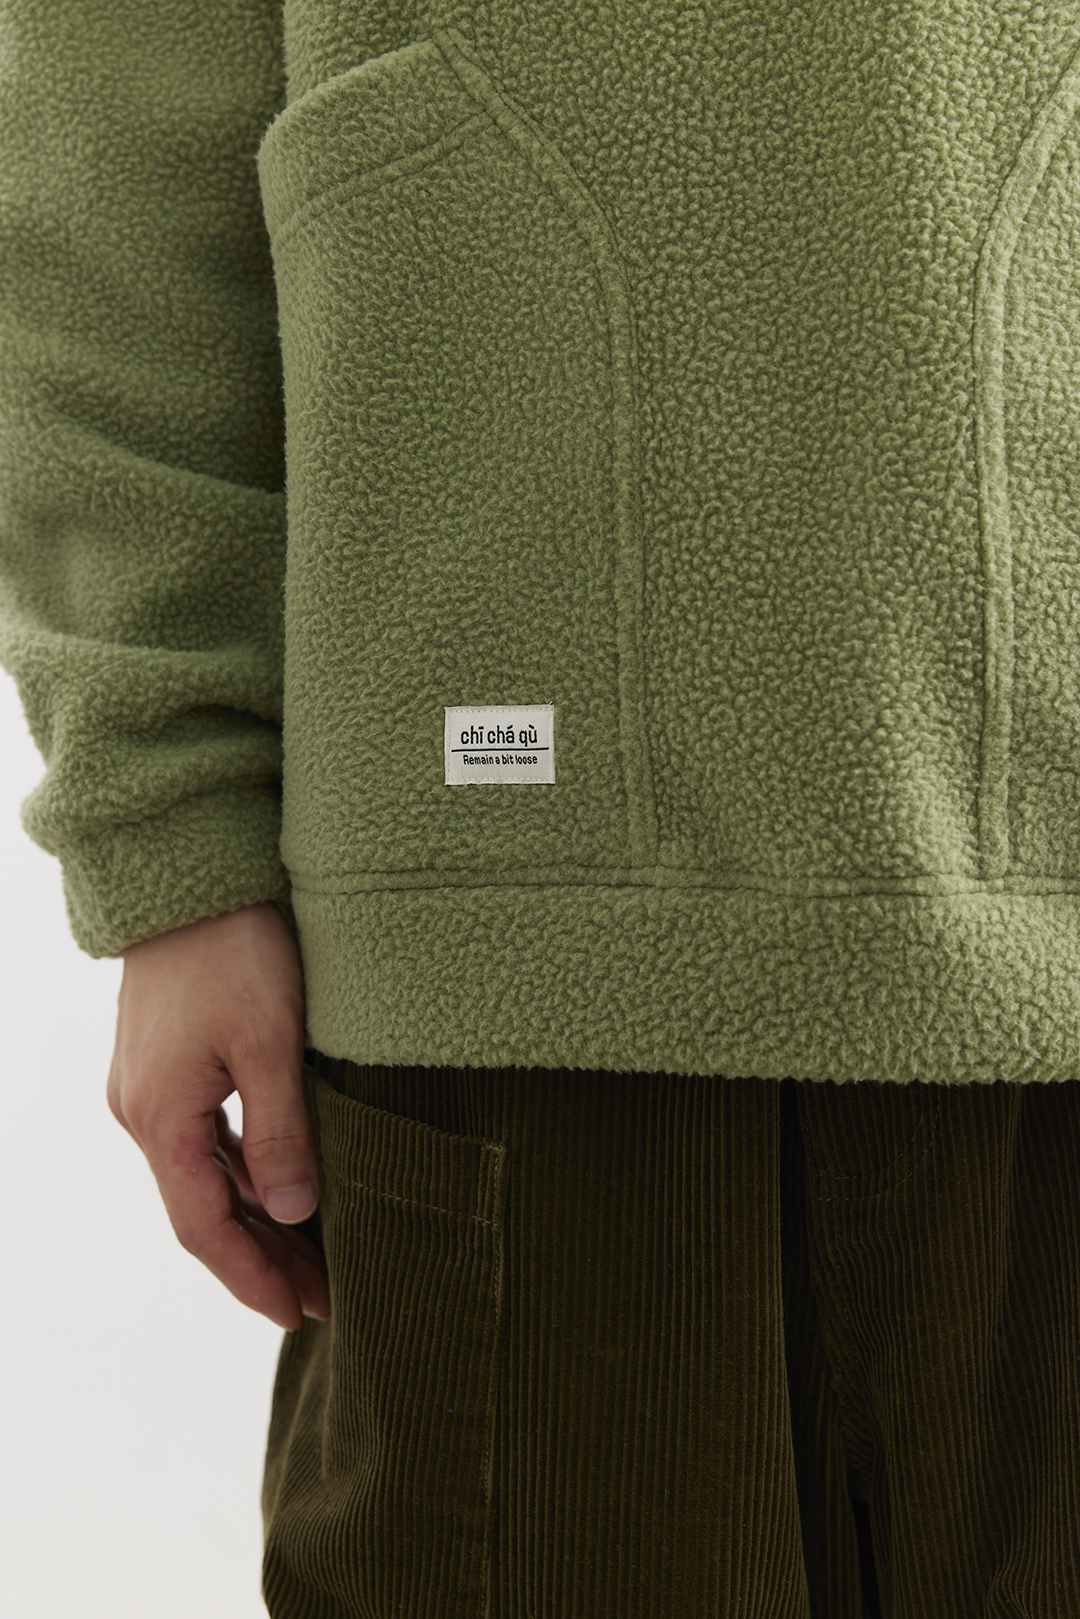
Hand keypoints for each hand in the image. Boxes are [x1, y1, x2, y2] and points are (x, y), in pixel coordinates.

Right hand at [107, 901, 329, 1330]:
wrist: (191, 874)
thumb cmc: (235, 949)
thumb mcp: (270, 1044)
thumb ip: (282, 1133)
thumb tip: (295, 1213)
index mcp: (162, 1117)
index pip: (204, 1227)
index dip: (250, 1278)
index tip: (298, 1314)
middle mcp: (143, 1111)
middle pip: (203, 1209)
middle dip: (261, 1258)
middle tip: (324, 1296)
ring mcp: (150, 1087)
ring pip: (204, 1176)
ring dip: (256, 1217)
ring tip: (315, 1253)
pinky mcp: (165, 1063)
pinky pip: (204, 1140)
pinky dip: (243, 1173)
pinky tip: (283, 1186)